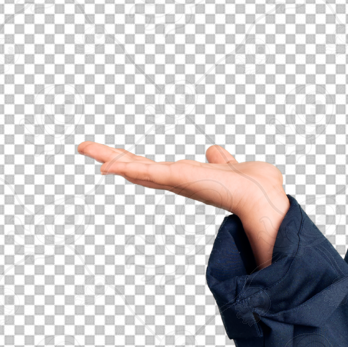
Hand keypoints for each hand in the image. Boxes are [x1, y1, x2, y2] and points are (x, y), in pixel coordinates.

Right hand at [77, 141, 289, 267]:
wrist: (264, 199)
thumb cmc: (256, 188)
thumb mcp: (232, 167)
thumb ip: (221, 160)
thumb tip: (214, 151)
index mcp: (188, 178)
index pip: (153, 168)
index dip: (132, 162)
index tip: (112, 156)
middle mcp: (179, 181)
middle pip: (137, 168)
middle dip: (111, 158)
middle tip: (83, 147)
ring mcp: (178, 181)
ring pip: (136, 168)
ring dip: (110, 158)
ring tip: (85, 148)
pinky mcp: (181, 179)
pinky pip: (148, 172)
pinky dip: (128, 168)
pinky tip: (107, 165)